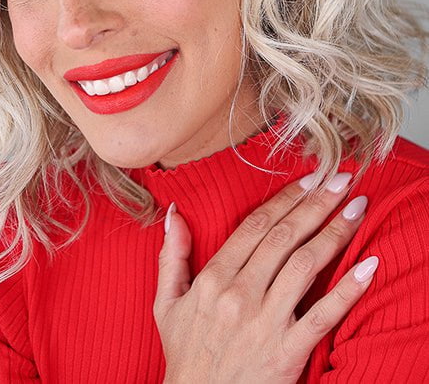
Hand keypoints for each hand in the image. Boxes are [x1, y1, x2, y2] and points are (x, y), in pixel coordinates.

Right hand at [153, 172, 377, 382]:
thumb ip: (171, 256)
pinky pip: (322, 316)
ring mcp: (264, 323)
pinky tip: (367, 268)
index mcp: (214, 279)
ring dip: (334, 234)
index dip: (285, 199)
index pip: (255, 227)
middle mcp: (240, 295)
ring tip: (356, 209)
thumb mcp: (166, 303)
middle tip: (340, 179)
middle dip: (316, 204)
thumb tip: (174, 214)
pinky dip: (347, 291)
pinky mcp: (286, 353)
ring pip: (304, 266)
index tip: (308, 179)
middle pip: (284, 238)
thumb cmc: (185, 354)